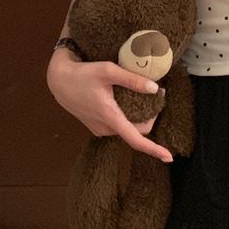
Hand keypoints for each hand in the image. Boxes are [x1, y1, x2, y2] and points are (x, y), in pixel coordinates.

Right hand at [48, 58, 172, 161]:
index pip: (135, 140)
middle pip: (137, 131)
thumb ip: (132, 80)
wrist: (59, 81)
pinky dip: (127, 116)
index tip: (169, 157)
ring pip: (128, 128)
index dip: (154, 149)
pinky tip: (127, 99)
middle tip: (157, 93)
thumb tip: (155, 88)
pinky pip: (118, 125)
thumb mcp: (108, 71)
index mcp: (110, 117)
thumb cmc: (82, 74)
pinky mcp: (97, 126)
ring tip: (143, 94)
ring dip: (139, 116)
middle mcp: (105, 128)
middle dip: (150, 117)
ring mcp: (100, 129)